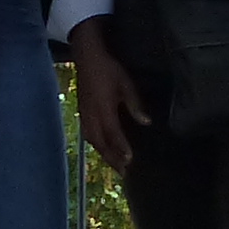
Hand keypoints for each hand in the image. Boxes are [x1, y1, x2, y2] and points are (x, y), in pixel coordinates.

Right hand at [67, 28, 148, 171]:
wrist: (86, 57)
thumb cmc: (108, 69)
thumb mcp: (126, 84)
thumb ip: (135, 104)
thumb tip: (146, 122)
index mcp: (103, 108)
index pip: (113, 133)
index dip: (121, 147)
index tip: (129, 160)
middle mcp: (91, 114)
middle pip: (100, 142)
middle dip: (111, 158)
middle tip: (123, 172)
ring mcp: (84, 113)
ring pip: (92, 140)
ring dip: (103, 154)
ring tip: (114, 164)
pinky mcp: (81, 111)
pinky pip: (87, 134)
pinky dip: (95, 144)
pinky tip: (101, 148)